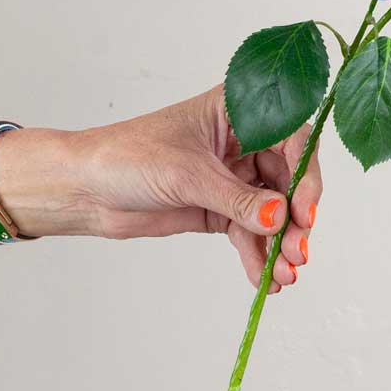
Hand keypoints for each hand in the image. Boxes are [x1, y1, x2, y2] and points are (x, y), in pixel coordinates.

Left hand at [75, 86, 320, 292]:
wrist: (85, 188)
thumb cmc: (126, 157)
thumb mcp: (186, 175)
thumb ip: (237, 199)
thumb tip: (279, 218)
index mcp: (238, 111)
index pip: (292, 136)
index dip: (305, 175)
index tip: (304, 212)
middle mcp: (243, 141)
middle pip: (288, 180)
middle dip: (295, 219)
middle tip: (298, 252)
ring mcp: (232, 177)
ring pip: (272, 211)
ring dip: (280, 244)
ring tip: (284, 276)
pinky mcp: (219, 208)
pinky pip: (250, 232)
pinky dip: (258, 256)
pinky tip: (264, 280)